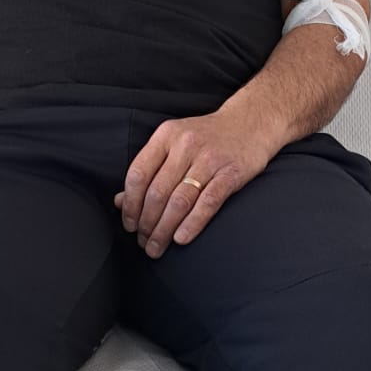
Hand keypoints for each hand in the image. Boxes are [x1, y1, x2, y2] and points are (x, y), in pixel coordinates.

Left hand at [114, 109, 275, 257]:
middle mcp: (185, 145)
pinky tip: (181, 239)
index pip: (139, 174)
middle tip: (144, 243)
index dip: (130, 204)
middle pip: (158, 192)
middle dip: (147, 223)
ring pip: (180, 201)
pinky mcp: (231, 173)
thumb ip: (148, 170)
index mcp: (166, 136)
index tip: (129, 225)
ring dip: (164, 229)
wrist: (250, 123)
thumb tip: (119, 201)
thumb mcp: (173, 143)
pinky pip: (208, 203)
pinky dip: (192, 224)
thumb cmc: (206, 137)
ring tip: (157, 247)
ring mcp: (209, 159)